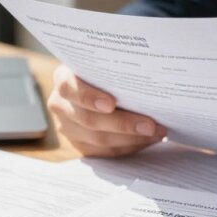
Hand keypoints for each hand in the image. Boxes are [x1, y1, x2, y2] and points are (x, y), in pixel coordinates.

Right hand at [48, 65, 165, 156]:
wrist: (99, 85)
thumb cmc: (106, 71)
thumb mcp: (105, 64)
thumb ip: (115, 69)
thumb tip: (147, 77)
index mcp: (64, 79)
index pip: (69, 88)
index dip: (89, 97)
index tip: (111, 104)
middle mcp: (60, 104)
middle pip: (88, 120)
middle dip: (123, 124)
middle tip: (150, 125)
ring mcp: (68, 127)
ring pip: (98, 140)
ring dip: (131, 138)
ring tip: (156, 132)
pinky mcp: (80, 144)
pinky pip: (104, 152)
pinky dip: (128, 147)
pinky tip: (147, 140)